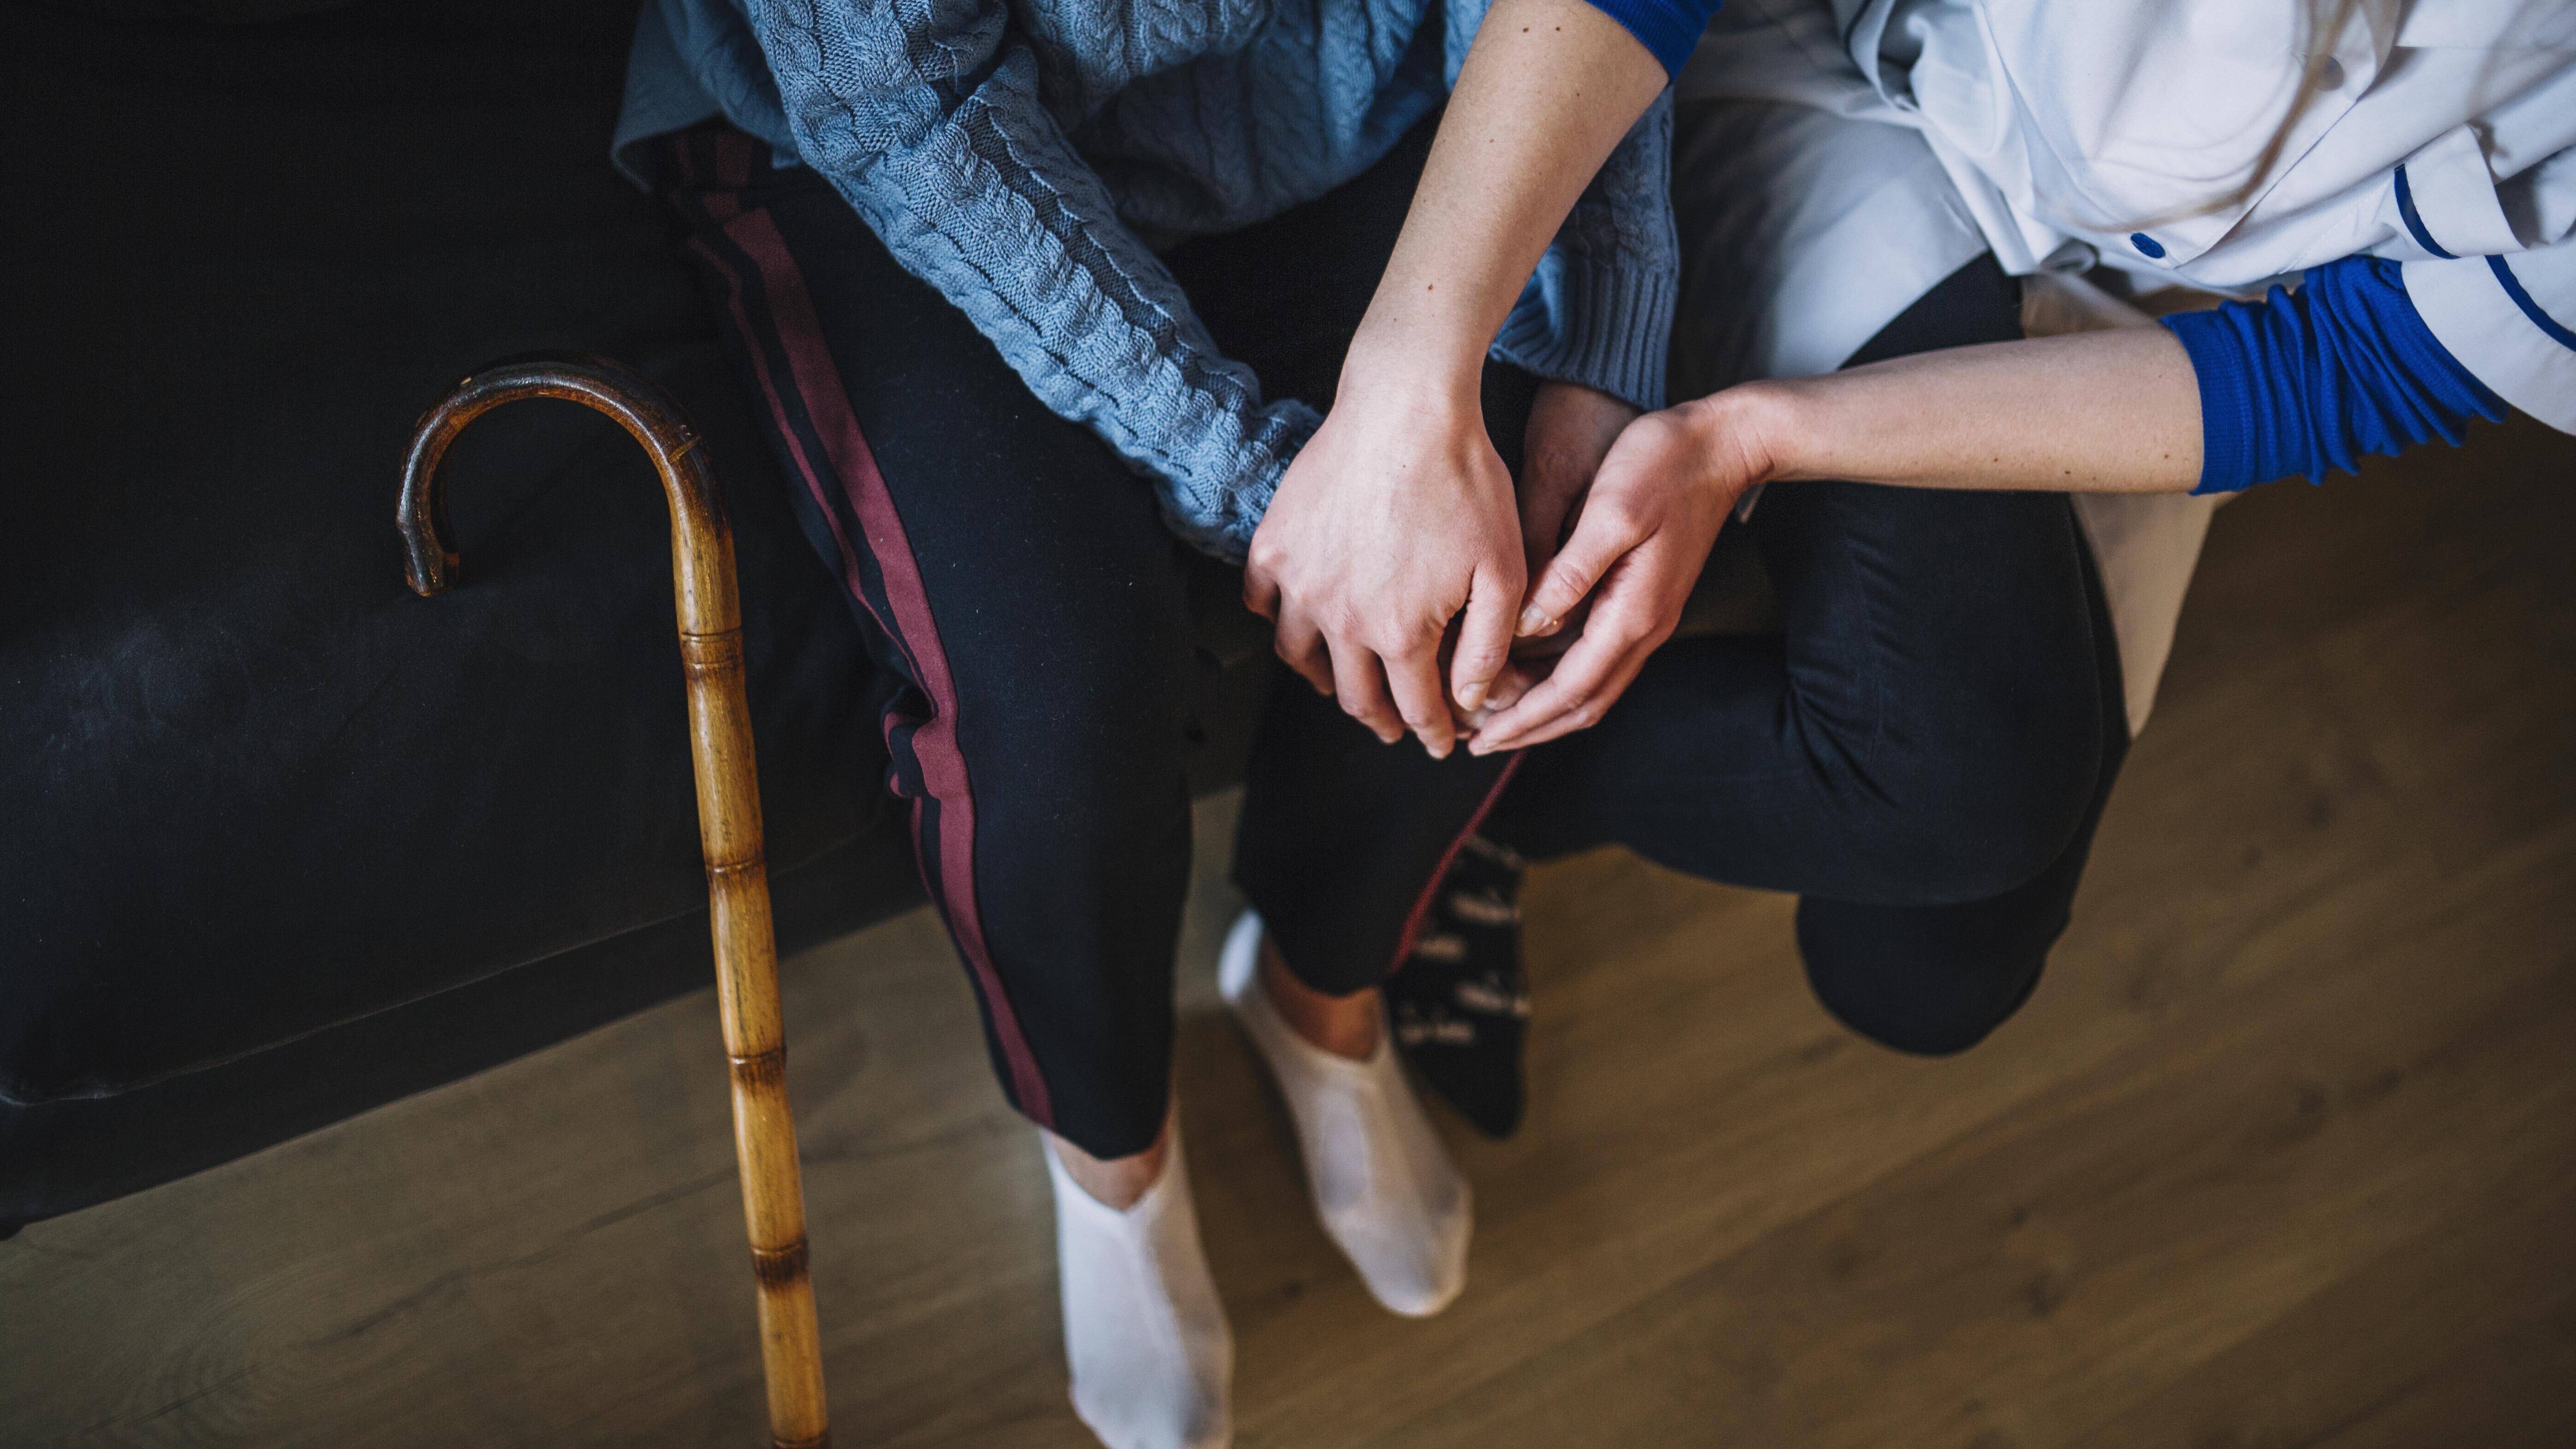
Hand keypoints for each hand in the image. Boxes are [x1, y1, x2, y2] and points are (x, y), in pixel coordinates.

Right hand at [1244, 372, 1523, 758]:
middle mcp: (1340, 619)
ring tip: (1347, 683)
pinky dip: (1281, 623)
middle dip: (1383, 721)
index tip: (1440, 744)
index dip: (1432, 732)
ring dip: (1328, 682)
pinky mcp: (1273, 546)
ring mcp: (1299, 583)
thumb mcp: (1504, 568)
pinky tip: (1301, 622)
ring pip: (1301, 659)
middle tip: (1397, 727)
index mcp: (1400, 632)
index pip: (1415, 706)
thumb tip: (1471, 703)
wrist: (1407, 407)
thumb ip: (1487, 645)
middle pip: (1356, 696)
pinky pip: (1263, 604)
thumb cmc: (1467, 482)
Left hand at [1467, 395, 1773, 753]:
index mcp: (1632, 613)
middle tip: (1478, 740)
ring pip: (1593, 687)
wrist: (1724, 444)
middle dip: (1530, 728)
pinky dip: (1563, 678)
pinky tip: (1532, 669)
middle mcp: (1644, 628)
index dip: (1522, 719)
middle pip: (1583, 704)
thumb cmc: (1664, 466)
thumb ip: (1570, 572)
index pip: (1569, 690)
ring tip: (1496, 714)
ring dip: (1545, 709)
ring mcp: (1648, 616)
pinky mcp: (1645, 600)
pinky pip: (1600, 660)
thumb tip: (1530, 625)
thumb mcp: (1611, 512)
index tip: (1480, 738)